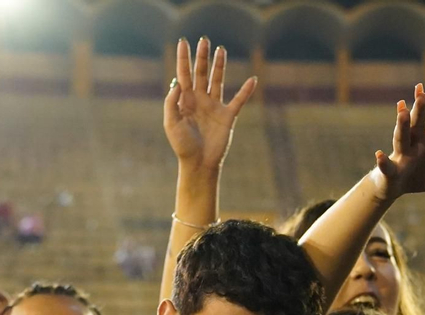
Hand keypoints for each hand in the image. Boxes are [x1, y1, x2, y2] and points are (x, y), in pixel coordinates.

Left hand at [165, 37, 257, 175]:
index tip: (183, 42)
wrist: (199, 164)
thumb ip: (172, 103)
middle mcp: (200, 100)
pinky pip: (238, 100)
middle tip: (204, 40)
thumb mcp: (172, 124)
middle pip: (201, 73)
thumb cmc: (182, 146)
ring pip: (217, 81)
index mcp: (185, 100)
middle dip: (202, 57)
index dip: (183, 58)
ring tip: (221, 50)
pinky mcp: (227, 116)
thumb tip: (176, 82)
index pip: (183, 74)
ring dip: (219, 66)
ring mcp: (214, 107)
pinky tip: (253, 80)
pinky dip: (246, 91)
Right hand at [367, 80, 424, 201]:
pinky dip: (383, 161)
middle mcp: (415, 142)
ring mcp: (402, 155)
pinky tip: (379, 154)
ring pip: (402, 137)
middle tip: (423, 91)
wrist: (396, 188)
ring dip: (402, 124)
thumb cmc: (420, 176)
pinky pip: (386, 166)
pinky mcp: (390, 171)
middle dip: (421, 108)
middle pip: (419, 123)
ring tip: (402, 109)